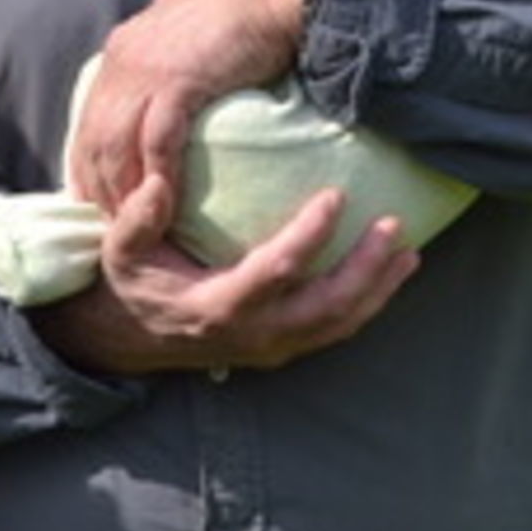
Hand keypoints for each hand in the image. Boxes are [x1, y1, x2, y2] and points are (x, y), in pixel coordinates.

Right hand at [42, 181, 414, 376]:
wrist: (130, 339)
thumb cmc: (133, 283)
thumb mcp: (122, 249)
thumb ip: (137, 217)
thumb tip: (158, 182)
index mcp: (218, 306)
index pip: (276, 270)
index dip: (310, 235)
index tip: (336, 196)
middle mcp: (253, 334)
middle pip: (327, 308)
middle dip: (367, 270)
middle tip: (394, 227)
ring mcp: (272, 347)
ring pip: (340, 325)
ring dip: (379, 290)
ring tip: (409, 252)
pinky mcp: (282, 348)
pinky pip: (335, 330)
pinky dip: (368, 304)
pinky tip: (389, 274)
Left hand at [66, 0, 305, 214]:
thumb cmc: (245, 22)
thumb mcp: (190, 49)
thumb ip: (171, 78)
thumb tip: (173, 115)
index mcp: (121, 53)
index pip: (88, 122)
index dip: (88, 167)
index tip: (97, 204)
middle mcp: (122, 61)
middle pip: (92, 139)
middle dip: (96, 189)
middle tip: (111, 231)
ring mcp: (146, 69)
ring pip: (115, 144)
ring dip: (122, 192)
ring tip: (136, 231)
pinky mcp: (177, 79)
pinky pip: (157, 139)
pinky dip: (157, 176)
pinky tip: (166, 206)